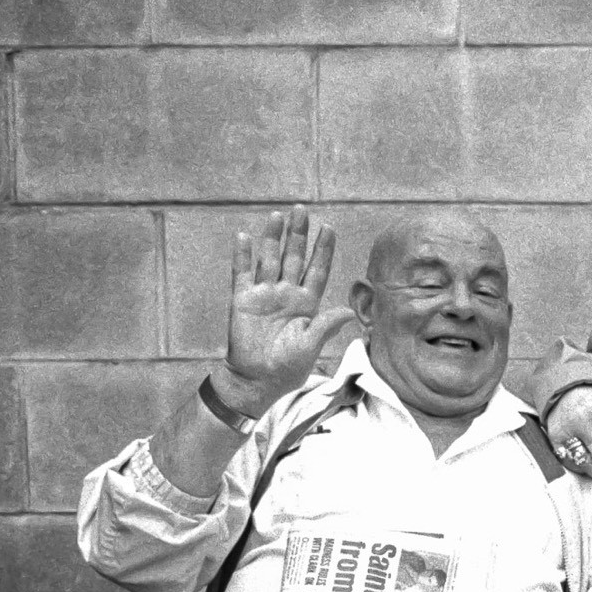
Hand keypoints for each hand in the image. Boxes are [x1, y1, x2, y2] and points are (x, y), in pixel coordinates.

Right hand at [219, 205, 338, 417]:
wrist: (257, 381)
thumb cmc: (286, 368)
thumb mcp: (310, 347)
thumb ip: (326, 326)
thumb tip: (350, 311)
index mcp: (306, 304)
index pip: (316, 270)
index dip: (322, 250)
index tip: (328, 228)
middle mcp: (286, 294)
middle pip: (293, 257)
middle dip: (298, 235)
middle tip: (302, 210)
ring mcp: (264, 295)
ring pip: (269, 259)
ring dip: (273, 238)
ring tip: (278, 215)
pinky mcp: (242, 300)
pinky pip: (242, 273)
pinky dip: (242, 255)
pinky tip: (244, 236)